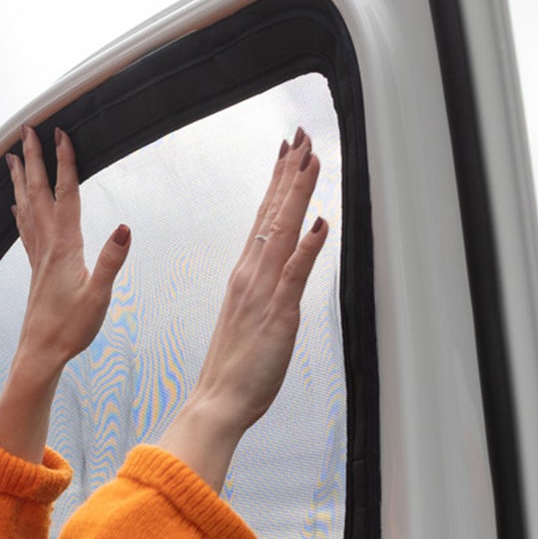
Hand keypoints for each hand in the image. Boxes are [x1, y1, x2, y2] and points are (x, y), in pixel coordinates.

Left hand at [6, 124, 129, 374]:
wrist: (41, 352)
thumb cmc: (71, 328)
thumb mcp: (100, 296)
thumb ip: (112, 261)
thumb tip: (126, 227)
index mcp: (65, 247)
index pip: (66, 194)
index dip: (65, 162)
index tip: (62, 133)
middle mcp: (47, 246)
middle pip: (39, 192)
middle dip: (34, 159)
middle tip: (27, 130)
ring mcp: (38, 256)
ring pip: (26, 207)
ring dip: (21, 179)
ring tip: (13, 157)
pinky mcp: (36, 268)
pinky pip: (25, 228)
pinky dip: (20, 209)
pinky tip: (15, 203)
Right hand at [155, 129, 329, 490]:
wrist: (218, 401)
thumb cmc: (235, 368)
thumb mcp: (252, 318)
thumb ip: (267, 287)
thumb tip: (281, 262)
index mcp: (245, 276)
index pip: (264, 219)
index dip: (278, 184)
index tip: (288, 152)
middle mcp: (251, 276)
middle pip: (271, 215)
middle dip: (288, 174)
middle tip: (300, 137)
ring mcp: (263, 293)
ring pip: (281, 233)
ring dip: (296, 195)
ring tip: (310, 160)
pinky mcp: (277, 314)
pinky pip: (293, 275)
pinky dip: (306, 247)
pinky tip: (319, 223)